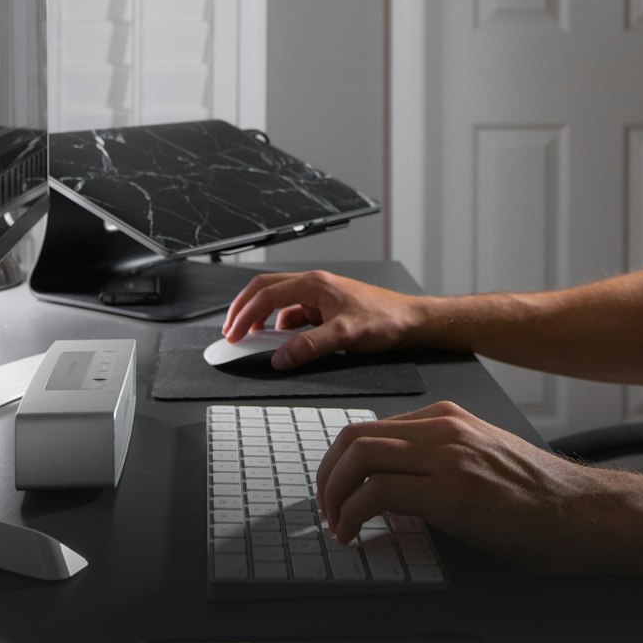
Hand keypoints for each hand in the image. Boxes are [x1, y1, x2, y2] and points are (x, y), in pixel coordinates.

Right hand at [222, 270, 426, 370]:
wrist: (411, 320)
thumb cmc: (385, 319)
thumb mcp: (345, 335)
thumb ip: (309, 346)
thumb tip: (279, 358)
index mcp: (314, 284)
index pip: (267, 294)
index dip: (245, 314)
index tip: (233, 335)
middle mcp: (314, 286)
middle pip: (266, 290)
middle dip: (244, 310)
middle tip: (231, 332)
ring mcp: (319, 297)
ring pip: (279, 304)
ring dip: (262, 319)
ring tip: (252, 339)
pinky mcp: (325, 309)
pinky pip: (294, 316)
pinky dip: (282, 329)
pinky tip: (283, 344)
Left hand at [316, 401, 620, 576]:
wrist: (584, 514)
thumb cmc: (539, 497)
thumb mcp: (481, 460)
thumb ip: (438, 460)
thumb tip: (390, 488)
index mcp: (448, 418)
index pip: (370, 427)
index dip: (340, 462)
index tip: (335, 491)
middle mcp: (443, 428)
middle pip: (355, 437)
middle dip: (327, 475)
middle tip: (325, 509)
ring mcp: (447, 456)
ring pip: (359, 457)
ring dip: (334, 494)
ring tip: (336, 525)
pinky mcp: (451, 492)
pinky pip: (379, 492)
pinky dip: (354, 514)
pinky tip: (355, 535)